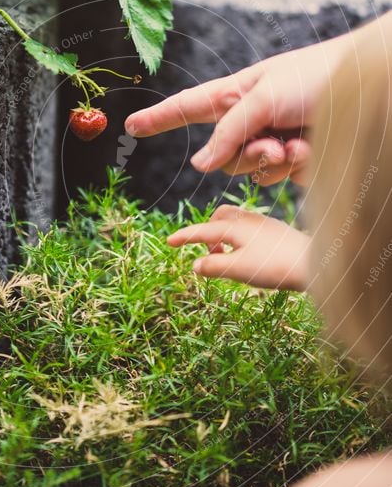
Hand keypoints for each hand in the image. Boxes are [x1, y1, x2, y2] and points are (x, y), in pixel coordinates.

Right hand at [126, 33, 352, 185]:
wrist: (365, 89)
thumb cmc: (314, 77)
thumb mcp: (262, 98)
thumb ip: (228, 132)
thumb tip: (200, 165)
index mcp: (235, 95)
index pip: (187, 108)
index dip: (158, 118)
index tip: (130, 125)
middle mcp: (248, 120)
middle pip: (222, 156)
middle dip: (246, 155)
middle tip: (273, 143)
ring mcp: (270, 140)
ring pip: (249, 171)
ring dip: (273, 163)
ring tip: (297, 143)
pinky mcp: (292, 158)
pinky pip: (276, 178)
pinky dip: (292, 168)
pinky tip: (310, 148)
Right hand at [168, 205, 309, 290]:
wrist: (317, 263)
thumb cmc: (276, 266)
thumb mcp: (239, 270)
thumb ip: (214, 266)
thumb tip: (194, 265)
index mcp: (235, 227)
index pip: (202, 231)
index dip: (184, 237)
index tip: (169, 242)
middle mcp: (248, 220)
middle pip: (219, 217)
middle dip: (207, 232)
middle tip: (208, 254)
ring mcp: (265, 224)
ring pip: (235, 222)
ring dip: (224, 236)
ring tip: (228, 257)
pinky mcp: (277, 231)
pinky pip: (249, 228)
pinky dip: (239, 238)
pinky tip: (249, 255)